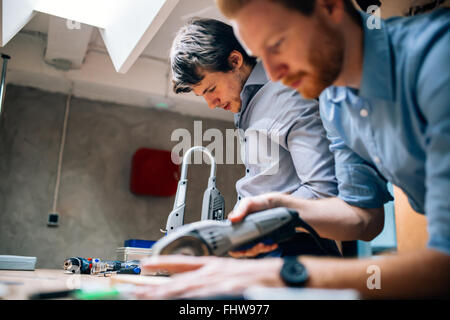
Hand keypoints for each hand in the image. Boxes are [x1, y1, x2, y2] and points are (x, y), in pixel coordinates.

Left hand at [135, 255, 284, 298]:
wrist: (285, 277)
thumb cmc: (261, 278)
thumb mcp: (232, 275)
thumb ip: (212, 281)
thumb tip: (193, 288)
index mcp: (215, 265)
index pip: (182, 262)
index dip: (162, 263)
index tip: (144, 265)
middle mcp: (214, 272)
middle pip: (178, 280)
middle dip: (154, 288)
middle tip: (133, 291)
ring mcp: (221, 282)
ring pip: (186, 290)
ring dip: (164, 295)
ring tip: (145, 298)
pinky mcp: (230, 291)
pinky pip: (204, 298)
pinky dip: (190, 300)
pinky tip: (177, 301)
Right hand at [226, 192, 292, 257]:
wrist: (276, 204)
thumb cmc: (259, 203)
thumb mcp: (249, 203)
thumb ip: (241, 209)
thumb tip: (232, 218)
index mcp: (236, 226)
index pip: (230, 242)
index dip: (234, 248)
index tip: (241, 250)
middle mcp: (243, 234)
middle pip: (242, 250)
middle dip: (250, 251)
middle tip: (258, 245)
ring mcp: (253, 238)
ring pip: (253, 251)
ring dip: (260, 250)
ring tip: (266, 245)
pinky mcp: (263, 240)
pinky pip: (263, 249)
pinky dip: (268, 248)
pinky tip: (273, 244)